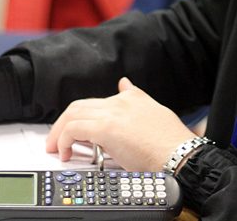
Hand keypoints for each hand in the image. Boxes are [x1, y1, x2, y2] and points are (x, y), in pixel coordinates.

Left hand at [46, 77, 196, 170]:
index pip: (98, 101)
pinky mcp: (105, 129)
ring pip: (73, 114)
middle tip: (58, 139)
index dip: (83, 114)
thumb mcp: (155, 111)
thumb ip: (138, 97)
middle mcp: (119, 102)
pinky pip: (73, 130)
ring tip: (56, 148)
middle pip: (80, 106)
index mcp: (131, 98)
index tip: (76, 128)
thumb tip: (125, 84)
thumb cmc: (172, 142)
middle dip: (64, 122)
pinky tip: (65, 152)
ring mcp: (111, 114)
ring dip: (59, 131)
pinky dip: (63, 140)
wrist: (179, 153)